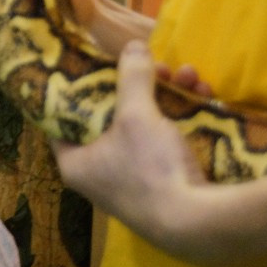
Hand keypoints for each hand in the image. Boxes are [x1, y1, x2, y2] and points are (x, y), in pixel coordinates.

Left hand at [51, 41, 206, 239]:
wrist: (198, 221)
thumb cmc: (150, 167)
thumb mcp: (137, 114)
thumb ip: (131, 77)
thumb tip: (132, 45)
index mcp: (76, 162)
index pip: (62, 119)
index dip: (76, 88)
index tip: (90, 63)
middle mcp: (98, 174)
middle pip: (111, 116)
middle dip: (138, 86)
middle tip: (155, 65)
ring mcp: (131, 181)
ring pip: (145, 125)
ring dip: (169, 96)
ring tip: (188, 76)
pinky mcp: (162, 185)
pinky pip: (166, 141)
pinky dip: (183, 118)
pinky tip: (204, 94)